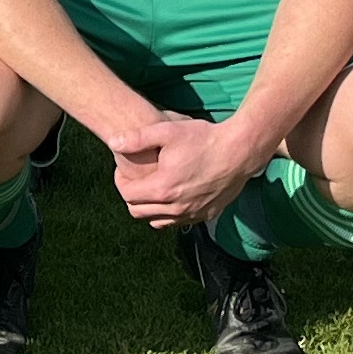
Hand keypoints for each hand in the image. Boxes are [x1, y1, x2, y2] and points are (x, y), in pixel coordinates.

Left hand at [109, 111, 262, 229]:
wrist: (240, 151)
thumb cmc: (203, 138)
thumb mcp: (167, 131)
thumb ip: (137, 138)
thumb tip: (113, 142)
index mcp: (162, 189)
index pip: (127, 195)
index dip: (119, 182)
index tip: (123, 170)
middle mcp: (175, 208)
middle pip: (138, 212)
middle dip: (131, 196)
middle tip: (135, 179)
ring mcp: (192, 214)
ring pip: (157, 221)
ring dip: (149, 207)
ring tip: (153, 187)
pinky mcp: (205, 215)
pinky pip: (178, 222)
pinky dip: (170, 212)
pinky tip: (173, 193)